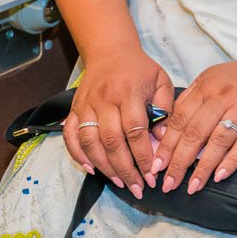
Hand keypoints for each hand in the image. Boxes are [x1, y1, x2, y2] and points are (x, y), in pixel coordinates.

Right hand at [63, 46, 174, 197]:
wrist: (110, 50)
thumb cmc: (139, 69)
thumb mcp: (161, 81)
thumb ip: (166, 109)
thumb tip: (162, 140)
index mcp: (128, 92)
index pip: (135, 130)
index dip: (143, 156)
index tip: (153, 174)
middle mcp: (105, 100)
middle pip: (112, 141)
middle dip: (126, 168)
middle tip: (138, 187)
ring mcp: (86, 105)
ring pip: (91, 142)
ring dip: (105, 166)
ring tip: (121, 182)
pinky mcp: (74, 109)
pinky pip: (71, 136)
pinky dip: (78, 155)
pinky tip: (92, 169)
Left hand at [155, 56, 236, 194]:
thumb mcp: (211, 80)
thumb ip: (190, 100)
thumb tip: (167, 129)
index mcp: (205, 86)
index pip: (180, 119)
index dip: (166, 145)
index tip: (156, 166)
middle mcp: (222, 96)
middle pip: (195, 132)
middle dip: (179, 161)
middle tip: (169, 182)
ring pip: (218, 140)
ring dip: (204, 167)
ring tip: (192, 186)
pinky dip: (232, 161)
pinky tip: (220, 176)